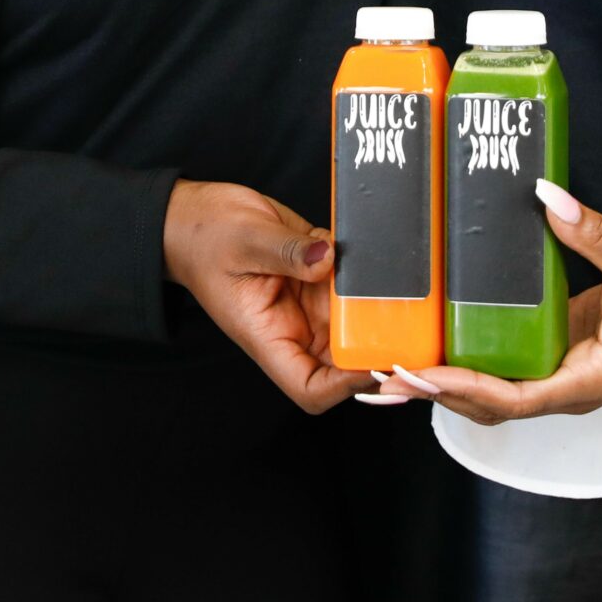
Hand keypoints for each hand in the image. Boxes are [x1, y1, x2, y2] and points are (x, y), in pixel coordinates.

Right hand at [163, 179, 374, 413]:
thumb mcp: (245, 239)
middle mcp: (291, 326)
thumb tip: (327, 259)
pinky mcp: (316, 274)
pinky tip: (371, 249)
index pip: (309, 386)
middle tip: (405, 326)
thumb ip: (289, 251)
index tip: (374, 363)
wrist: (195, 214)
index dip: (344, 386)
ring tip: (396, 284)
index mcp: (267, 335)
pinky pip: (350, 281)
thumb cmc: (204, 236)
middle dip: (374, 347)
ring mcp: (306, 302)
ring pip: (354, 320)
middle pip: (341, 359)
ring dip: (375, 305)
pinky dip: (364, 270)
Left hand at [383, 180, 601, 426]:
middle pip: (491, 405)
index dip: (465, 387)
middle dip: (437, 393)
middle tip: (383, 375)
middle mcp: (568, 387)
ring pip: (491, 394)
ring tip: (388, 373)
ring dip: (442, 386)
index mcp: (589, 379)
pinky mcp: (553, 355)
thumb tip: (547, 197)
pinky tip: (428, 349)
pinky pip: (500, 370)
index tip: (424, 373)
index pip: (516, 397)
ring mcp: (559, 374)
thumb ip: (594, 232)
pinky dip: (462, 366)